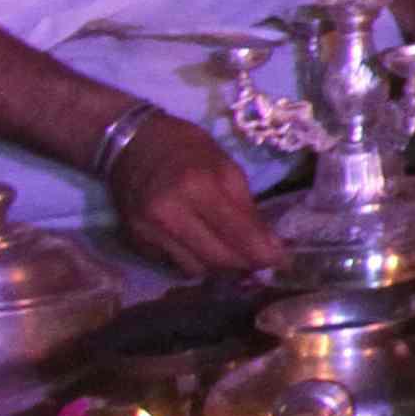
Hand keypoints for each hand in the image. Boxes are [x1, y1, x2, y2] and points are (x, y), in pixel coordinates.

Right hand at [113, 116, 286, 280]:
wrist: (131, 144)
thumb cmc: (188, 150)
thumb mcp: (227, 168)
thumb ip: (248, 209)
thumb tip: (270, 247)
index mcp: (197, 188)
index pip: (237, 234)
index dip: (264, 254)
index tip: (283, 261)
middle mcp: (168, 215)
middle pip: (217, 260)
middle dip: (244, 264)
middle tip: (259, 258)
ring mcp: (147, 231)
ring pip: (195, 270)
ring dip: (218, 267)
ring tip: (231, 251)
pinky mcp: (134, 242)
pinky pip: (173, 265)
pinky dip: (192, 260)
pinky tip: (201, 245)